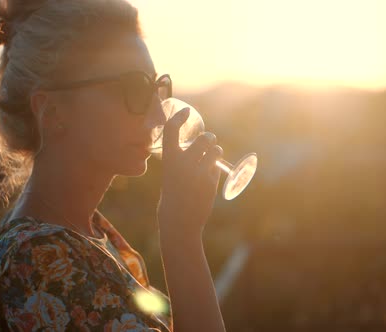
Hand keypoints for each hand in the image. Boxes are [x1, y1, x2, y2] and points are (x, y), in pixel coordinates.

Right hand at [157, 108, 222, 236]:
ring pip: (215, 150)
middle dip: (209, 138)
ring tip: (212, 156)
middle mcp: (183, 162)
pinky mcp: (210, 181)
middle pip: (204, 138)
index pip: (171, 129)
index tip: (187, 112)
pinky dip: (215, 169)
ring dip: (215, 151)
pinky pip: (217, 167)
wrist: (179, 219)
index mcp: (168, 159)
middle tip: (209, 141)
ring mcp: (198, 172)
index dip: (179, 117)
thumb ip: (181, 159)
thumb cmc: (173, 194)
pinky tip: (209, 176)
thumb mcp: (171, 173)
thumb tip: (201, 145)